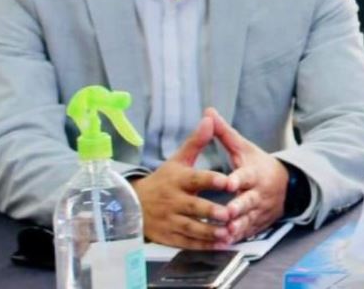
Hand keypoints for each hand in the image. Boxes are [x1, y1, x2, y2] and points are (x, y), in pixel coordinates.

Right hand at [130, 116, 232, 248]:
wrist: (133, 205)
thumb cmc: (163, 180)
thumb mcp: (178, 160)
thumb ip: (196, 142)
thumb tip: (209, 118)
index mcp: (177, 179)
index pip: (195, 179)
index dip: (211, 180)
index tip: (228, 181)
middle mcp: (174, 200)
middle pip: (194, 206)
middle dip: (211, 211)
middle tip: (229, 214)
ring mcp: (171, 220)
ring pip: (191, 228)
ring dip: (209, 232)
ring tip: (227, 233)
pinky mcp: (170, 237)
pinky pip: (187, 242)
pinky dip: (203, 245)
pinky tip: (219, 245)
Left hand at [206, 107, 288, 243]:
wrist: (286, 184)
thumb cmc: (257, 163)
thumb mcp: (243, 147)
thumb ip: (224, 132)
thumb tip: (208, 112)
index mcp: (254, 172)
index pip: (246, 175)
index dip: (238, 179)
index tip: (228, 182)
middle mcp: (259, 193)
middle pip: (248, 201)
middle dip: (238, 207)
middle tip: (227, 212)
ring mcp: (260, 210)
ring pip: (249, 220)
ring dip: (238, 226)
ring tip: (225, 232)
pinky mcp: (260, 223)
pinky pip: (249, 232)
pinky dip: (240, 237)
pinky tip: (227, 242)